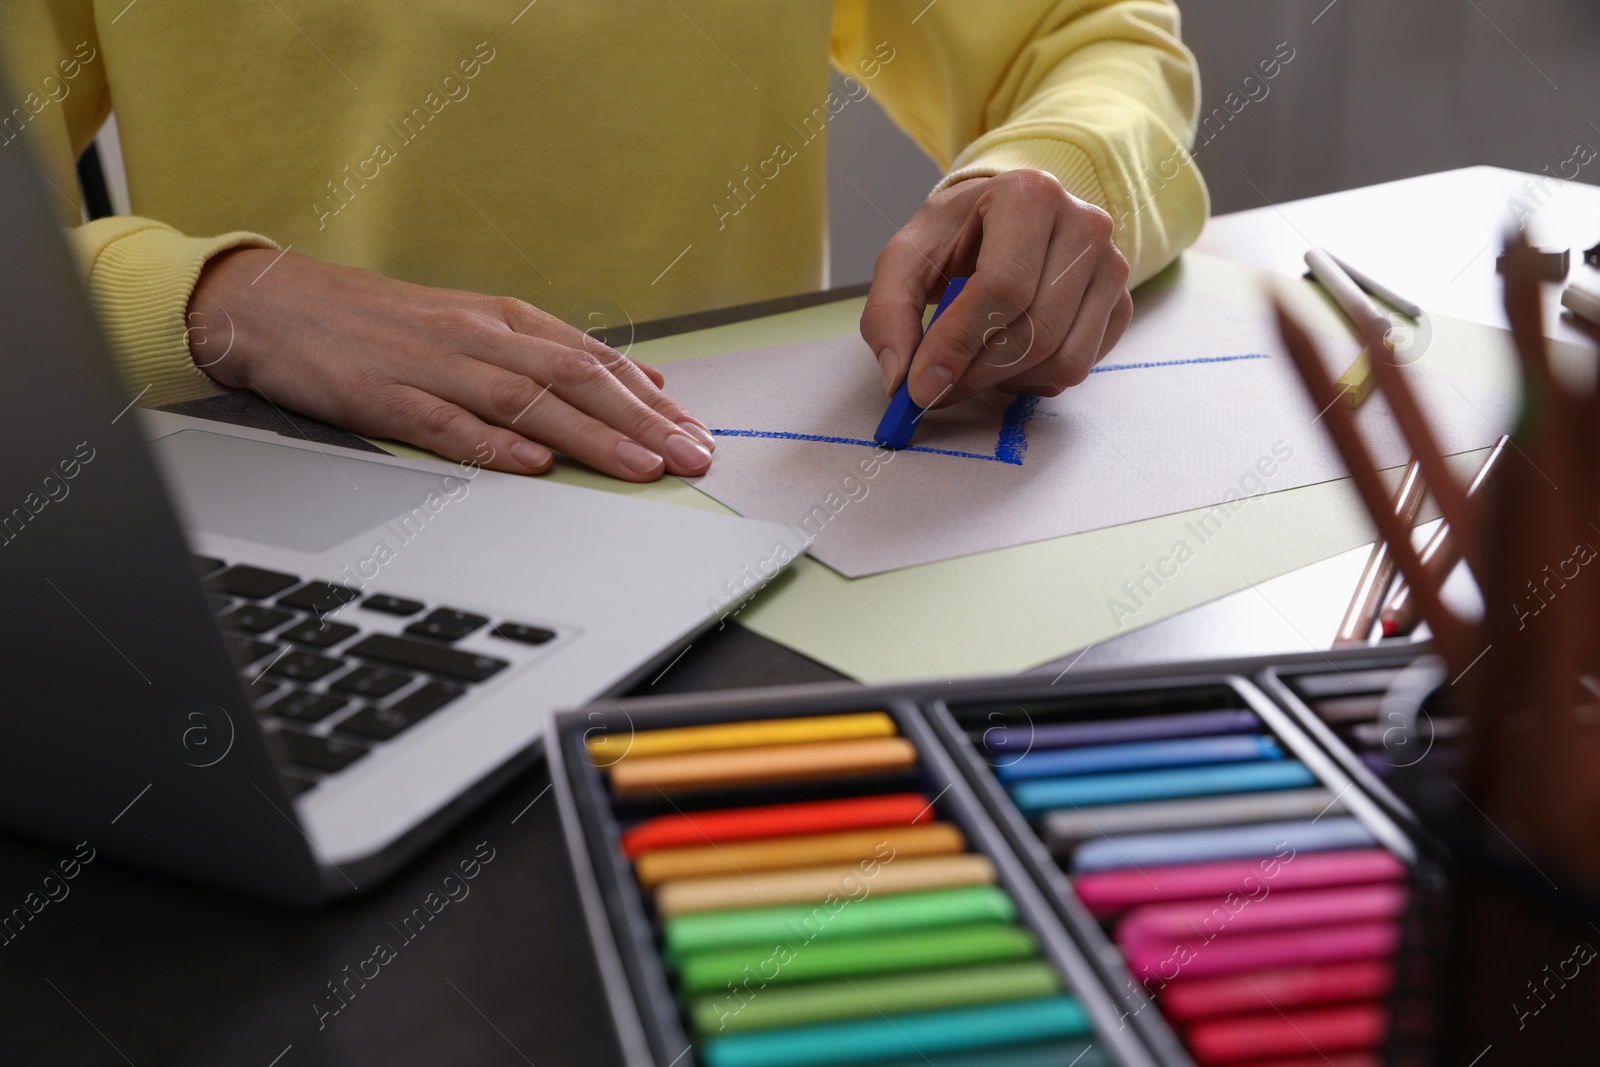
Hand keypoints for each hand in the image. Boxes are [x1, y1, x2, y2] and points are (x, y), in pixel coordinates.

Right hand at [186, 250, 714, 480]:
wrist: (277, 305)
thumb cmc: (384, 324)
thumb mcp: (478, 326)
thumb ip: (555, 356)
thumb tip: (644, 383)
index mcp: (505, 320)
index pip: (596, 360)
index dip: (652, 401)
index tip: (699, 435)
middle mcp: (480, 338)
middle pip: (576, 380)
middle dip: (642, 422)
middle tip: (692, 458)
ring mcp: (434, 365)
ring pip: (526, 400)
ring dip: (590, 436)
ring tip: (639, 468)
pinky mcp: (386, 395)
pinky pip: (447, 422)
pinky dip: (493, 443)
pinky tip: (534, 463)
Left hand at [861, 170, 1132, 407]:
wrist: (1007, 218)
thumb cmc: (958, 235)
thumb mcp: (907, 258)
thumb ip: (889, 313)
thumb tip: (900, 377)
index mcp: (1029, 196)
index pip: (1002, 288)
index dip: (958, 345)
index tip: (922, 386)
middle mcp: (1084, 225)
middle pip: (1035, 331)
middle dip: (977, 373)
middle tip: (937, 388)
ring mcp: (1111, 265)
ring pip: (1062, 358)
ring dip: (1006, 380)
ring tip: (972, 362)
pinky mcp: (1120, 302)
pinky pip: (1080, 366)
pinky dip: (1035, 378)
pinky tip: (1008, 356)